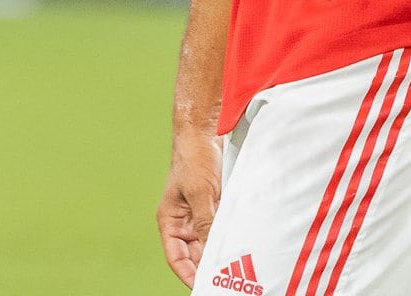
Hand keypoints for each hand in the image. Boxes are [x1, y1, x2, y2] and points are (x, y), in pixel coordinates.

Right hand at [156, 128, 222, 287]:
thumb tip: (213, 249)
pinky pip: (220, 225)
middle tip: (227, 279)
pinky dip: (229, 233)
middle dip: (208, 264)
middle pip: (195, 253)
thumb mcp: (200, 192)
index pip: (177, 257)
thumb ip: (205, 222)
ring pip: (209, 241)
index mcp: (170, 220)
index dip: (188, 274)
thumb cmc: (193, 157)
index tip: (204, 286)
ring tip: (236, 264)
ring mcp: (200, 212)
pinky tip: (240, 242)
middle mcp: (184, 220)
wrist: (205, 130)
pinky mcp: (214, 203)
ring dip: (221, 249)